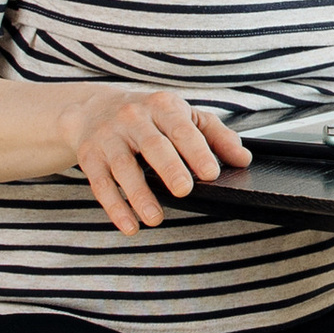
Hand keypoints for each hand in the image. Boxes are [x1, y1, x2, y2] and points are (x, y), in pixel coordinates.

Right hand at [54, 84, 250, 233]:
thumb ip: (217, 136)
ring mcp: (109, 138)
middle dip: (169, 168)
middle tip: (184, 190)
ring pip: (124, 167)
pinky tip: (130, 225)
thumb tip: (243, 159)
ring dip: (139, 195)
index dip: (197, 151)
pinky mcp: (90, 158)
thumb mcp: (185, 117)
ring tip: (155, 218)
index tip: (211, 173)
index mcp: (162, 107)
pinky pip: (101, 184)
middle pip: (153, 145)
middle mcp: (133, 119)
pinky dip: (115, 207)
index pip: (182, 129)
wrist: (93, 109)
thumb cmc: (149, 117)